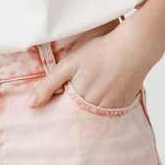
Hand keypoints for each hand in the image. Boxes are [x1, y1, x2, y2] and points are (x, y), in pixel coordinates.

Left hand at [24, 20, 161, 108]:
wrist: (135, 47)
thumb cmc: (100, 52)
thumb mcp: (68, 65)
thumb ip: (48, 86)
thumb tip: (29, 105)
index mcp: (80, 101)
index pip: (62, 116)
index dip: (56, 111)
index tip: (49, 111)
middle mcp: (96, 110)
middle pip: (78, 117)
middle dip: (71, 112)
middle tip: (73, 94)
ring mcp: (112, 108)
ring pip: (93, 115)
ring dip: (87, 109)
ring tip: (89, 90)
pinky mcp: (125, 104)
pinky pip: (109, 112)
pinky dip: (103, 105)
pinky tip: (104, 89)